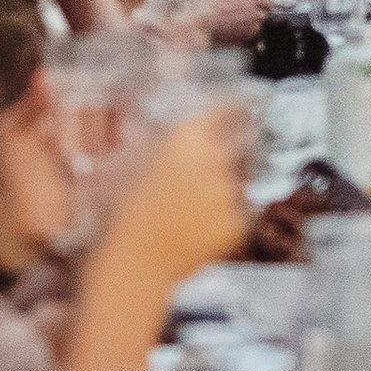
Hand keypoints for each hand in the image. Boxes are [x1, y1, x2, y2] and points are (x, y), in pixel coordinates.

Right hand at [108, 98, 252, 284]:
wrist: (137, 262)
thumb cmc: (129, 213)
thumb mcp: (138, 161)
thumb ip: (171, 140)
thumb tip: (193, 126)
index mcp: (187, 139)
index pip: (227, 109)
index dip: (232, 109)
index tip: (238, 110)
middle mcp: (215, 160)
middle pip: (242, 142)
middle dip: (231, 150)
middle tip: (210, 168)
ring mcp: (230, 192)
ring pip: (242, 179)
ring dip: (228, 185)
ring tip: (193, 205)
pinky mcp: (240, 221)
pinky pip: (242, 209)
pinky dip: (227, 214)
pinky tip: (198, 224)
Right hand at [201, 0, 273, 43]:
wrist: (191, 20)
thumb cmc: (195, 2)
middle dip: (260, 4)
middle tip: (248, 9)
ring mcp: (251, 12)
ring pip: (263, 15)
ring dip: (254, 18)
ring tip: (237, 21)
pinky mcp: (249, 29)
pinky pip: (256, 30)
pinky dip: (248, 31)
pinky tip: (234, 29)